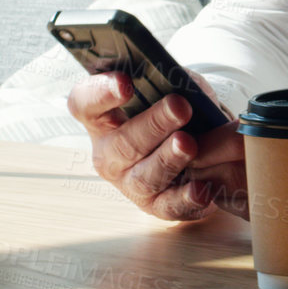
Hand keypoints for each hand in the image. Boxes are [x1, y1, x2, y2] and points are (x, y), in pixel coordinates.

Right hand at [66, 71, 245, 221]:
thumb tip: (183, 82)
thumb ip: (170, 81)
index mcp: (102, 119)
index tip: (125, 82)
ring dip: (168, 159)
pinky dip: (186, 199)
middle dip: (153, 124)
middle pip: (122, 143)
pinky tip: (202, 188)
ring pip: (144, 177)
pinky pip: (168, 207)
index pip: (85, 103)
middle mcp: (108, 154)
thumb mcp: (172, 85)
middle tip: (180, 107)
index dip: (101, 92)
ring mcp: (128, 183)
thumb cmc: (175, 108)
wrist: (197, 141)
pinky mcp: (155, 205)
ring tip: (188, 144)